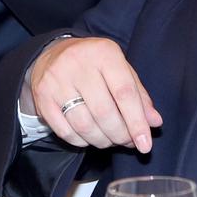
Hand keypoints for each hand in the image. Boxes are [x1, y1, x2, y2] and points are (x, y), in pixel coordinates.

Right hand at [25, 36, 161, 152]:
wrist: (52, 53)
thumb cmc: (94, 64)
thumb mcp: (120, 69)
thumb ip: (139, 95)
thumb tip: (154, 122)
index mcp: (103, 53)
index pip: (124, 93)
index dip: (137, 122)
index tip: (145, 144)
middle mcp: (78, 63)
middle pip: (104, 113)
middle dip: (120, 135)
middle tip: (126, 142)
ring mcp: (56, 80)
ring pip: (84, 125)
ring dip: (102, 141)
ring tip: (110, 139)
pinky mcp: (43, 97)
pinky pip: (66, 132)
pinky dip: (82, 141)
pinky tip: (90, 136)